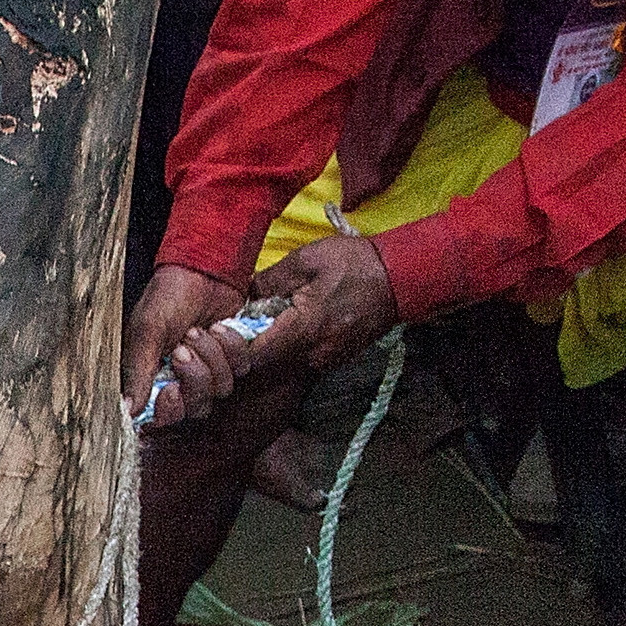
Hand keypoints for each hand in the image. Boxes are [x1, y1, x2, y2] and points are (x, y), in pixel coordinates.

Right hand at [124, 262, 260, 430]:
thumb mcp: (147, 330)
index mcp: (152, 378)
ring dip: (212, 355)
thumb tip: (128, 409)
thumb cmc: (168, 296)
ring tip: (199, 329)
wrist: (203, 269)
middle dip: (194, 376)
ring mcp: (209, 371)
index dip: (170, 410)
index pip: (162, 418)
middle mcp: (180, 380)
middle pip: (196, 408)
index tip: (171, 389)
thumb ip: (138, 371)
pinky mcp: (233, 359)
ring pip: (221, 389)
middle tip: (183, 346)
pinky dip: (232, 347)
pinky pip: (241, 369)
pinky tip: (219, 327)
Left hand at [239, 229, 399, 381]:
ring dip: (269, 348)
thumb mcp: (306, 260)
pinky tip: (288, 325)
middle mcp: (314, 355)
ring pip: (283, 364)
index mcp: (303, 331)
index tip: (224, 328)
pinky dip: (289, 348)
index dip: (233, 346)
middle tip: (239, 324)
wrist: (401, 277)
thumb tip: (244, 295)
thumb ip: (269, 280)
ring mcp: (327, 361)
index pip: (254, 357)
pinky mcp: (336, 359)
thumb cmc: (354, 264)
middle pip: (266, 365)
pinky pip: (302, 360)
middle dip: (248, 348)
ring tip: (262, 322)